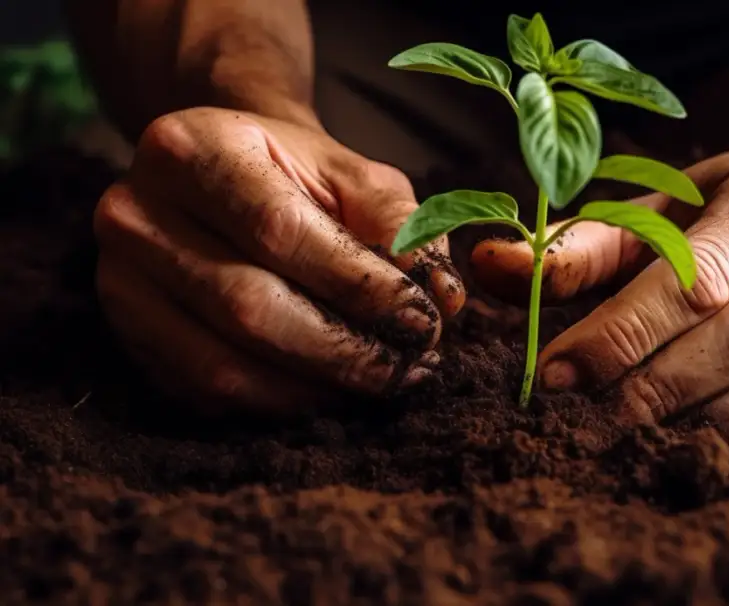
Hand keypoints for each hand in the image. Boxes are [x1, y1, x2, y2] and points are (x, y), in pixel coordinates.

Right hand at [93, 107, 463, 415]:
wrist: (226, 179)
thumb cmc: (299, 177)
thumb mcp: (357, 176)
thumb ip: (405, 228)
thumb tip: (444, 298)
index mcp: (190, 149)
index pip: (279, 230)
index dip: (359, 286)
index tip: (425, 320)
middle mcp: (132, 212)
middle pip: (248, 306)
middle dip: (344, 350)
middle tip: (412, 367)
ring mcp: (118, 281)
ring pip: (224, 365)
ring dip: (317, 389)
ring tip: (383, 382)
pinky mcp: (129, 337)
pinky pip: (207, 394)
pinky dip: (280, 404)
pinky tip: (332, 393)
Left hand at [472, 151, 728, 425]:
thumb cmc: (726, 212)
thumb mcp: (658, 211)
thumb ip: (578, 248)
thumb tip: (491, 266)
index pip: (694, 278)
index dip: (621, 335)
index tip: (557, 373)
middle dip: (661, 384)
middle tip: (600, 413)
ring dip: (705, 411)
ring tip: (646, 420)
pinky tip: (710, 417)